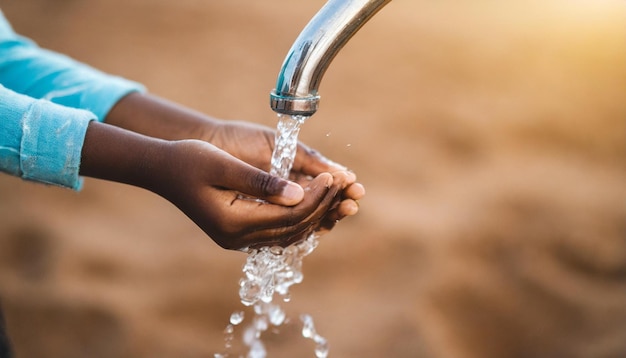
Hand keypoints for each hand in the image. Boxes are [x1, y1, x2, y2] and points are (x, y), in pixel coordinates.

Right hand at [80, 122, 351, 248]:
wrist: (162, 170)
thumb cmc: (190, 160)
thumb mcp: (225, 165)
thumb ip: (262, 181)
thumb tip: (299, 193)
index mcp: (234, 223)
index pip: (289, 215)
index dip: (317, 197)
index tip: (334, 176)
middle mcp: (237, 239)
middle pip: (293, 228)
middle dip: (321, 206)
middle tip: (342, 183)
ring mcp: (237, 240)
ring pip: (289, 233)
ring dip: (314, 214)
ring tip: (335, 193)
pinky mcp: (238, 233)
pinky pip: (278, 232)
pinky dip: (299, 218)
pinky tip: (312, 202)